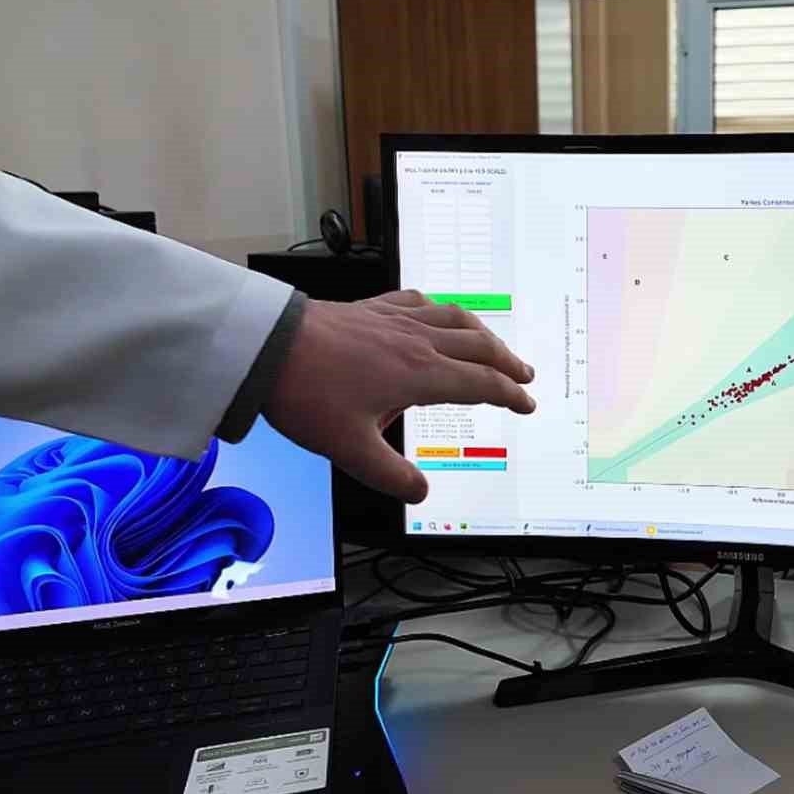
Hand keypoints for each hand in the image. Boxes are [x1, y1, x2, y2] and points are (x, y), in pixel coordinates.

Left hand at [262, 290, 534, 502]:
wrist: (267, 346)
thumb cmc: (307, 392)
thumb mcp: (350, 449)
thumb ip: (390, 475)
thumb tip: (421, 492)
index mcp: (420, 375)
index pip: (481, 385)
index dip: (510, 396)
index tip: (527, 405)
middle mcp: (416, 342)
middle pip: (478, 348)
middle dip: (507, 363)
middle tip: (524, 375)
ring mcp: (395, 321)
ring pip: (455, 319)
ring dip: (483, 334)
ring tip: (493, 345)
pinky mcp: (372, 309)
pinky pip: (419, 302)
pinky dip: (439, 309)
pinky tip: (437, 312)